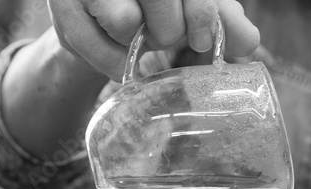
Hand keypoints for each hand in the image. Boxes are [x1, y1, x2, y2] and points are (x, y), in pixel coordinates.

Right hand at [48, 0, 259, 80]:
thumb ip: (221, 19)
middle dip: (169, 29)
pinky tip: (121, 57)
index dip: (201, 11)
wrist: (97, 13)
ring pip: (125, 22)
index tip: (201, 39)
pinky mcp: (61, 3)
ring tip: (137, 36)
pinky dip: (113, 60)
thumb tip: (249, 42)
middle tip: (165, 36)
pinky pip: (92, 44)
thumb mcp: (191, 4)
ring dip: (138, 42)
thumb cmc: (152, 4)